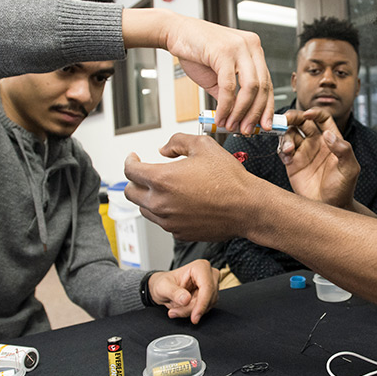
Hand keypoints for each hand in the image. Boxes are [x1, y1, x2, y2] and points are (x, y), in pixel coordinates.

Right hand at [121, 9, 274, 133]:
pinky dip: (226, 105)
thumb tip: (241, 117)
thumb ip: (232, 94)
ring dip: (241, 112)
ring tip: (232, 125)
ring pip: (250, 87)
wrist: (174, 32)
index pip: (268, 83)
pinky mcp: (224, 51)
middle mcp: (251, 46)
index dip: (267, 107)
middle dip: (256, 114)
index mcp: (253, 50)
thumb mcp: (218, 76)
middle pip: (263, 87)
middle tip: (247, 130)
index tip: (265, 125)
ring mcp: (239, 47)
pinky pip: (229, 85)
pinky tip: (221, 116)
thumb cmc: (196, 51)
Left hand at [123, 133, 260, 241]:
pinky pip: (163, 222)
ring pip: (144, 210)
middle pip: (131, 193)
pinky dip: (165, 212)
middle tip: (145, 174)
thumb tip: (163, 149)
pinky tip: (180, 203)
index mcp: (162, 179)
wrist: (247, 207)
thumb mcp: (203, 145)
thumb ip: (177, 142)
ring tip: (164, 189)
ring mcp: (169, 221)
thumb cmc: (229, 179)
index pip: (130, 171)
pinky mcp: (179, 233)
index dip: (130, 161)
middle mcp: (161, 203)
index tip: (133, 159)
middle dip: (135, 181)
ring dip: (148, 198)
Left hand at [148, 260, 218, 323]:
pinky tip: (182, 308)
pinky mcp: (210, 295)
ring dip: (192, 311)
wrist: (164, 288)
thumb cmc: (164, 283)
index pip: (207, 287)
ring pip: (208, 305)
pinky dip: (194, 312)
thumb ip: (174, 292)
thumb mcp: (163, 287)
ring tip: (176, 309)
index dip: (202, 304)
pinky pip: (206, 308)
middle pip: (208, 297)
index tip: (194, 317)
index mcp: (200, 267)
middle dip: (192, 309)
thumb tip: (186, 299)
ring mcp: (211, 285)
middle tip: (175, 312)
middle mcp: (209, 275)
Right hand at [279, 108, 359, 208]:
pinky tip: (287, 158)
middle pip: (302, 122)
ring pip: (290, 134)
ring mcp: (303, 153)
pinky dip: (281, 150)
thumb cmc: (343, 189)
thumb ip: (344, 150)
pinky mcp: (292, 163)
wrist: (330, 207)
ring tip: (289, 149)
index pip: (322, 119)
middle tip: (284, 119)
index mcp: (331, 140)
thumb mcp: (350, 169)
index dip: (314, 113)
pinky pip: (282, 150)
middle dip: (293, 117)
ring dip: (286, 137)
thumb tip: (329, 134)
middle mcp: (316, 143)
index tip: (307, 114)